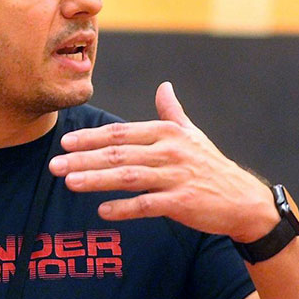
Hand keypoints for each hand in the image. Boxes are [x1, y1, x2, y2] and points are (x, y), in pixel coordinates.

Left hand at [48, 81, 277, 241]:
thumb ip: (172, 112)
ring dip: (96, 180)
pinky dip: (124, 208)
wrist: (244, 200)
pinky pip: (146, 205)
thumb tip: (164, 87)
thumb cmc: (212, 166)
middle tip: (55, 165)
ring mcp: (175, 177)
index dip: (92, 137)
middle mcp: (169, 152)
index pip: (121, 133)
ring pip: (127, 177)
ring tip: (70, 183)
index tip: (66, 142)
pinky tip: (102, 211)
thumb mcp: (193, 135)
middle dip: (83, 159)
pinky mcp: (182, 202)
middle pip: (118, 154)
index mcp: (167, 133)